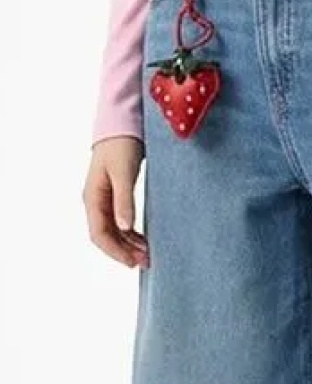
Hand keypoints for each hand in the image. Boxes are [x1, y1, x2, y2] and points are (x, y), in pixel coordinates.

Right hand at [83, 136, 149, 269]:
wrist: (122, 121)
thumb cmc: (121, 144)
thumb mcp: (124, 172)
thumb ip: (124, 199)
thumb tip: (125, 228)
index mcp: (93, 197)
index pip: (100, 234)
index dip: (115, 251)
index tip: (132, 262)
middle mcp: (95, 200)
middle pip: (106, 235)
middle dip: (123, 251)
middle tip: (146, 261)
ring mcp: (104, 197)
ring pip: (113, 229)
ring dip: (128, 243)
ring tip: (147, 254)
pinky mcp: (115, 192)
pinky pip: (119, 219)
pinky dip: (130, 231)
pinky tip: (143, 237)